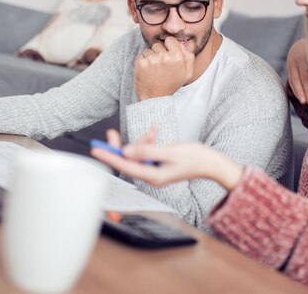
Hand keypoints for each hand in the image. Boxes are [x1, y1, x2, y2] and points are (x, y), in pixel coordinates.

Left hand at [91, 128, 242, 190]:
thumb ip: (146, 151)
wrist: (212, 163)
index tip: (95, 150)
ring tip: (153, 131)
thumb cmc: (194, 158)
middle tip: (110, 133)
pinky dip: (150, 142)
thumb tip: (126, 151)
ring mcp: (155, 171)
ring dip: (143, 141)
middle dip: (121, 145)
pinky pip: (148, 153)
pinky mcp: (159, 165)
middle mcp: (151, 175)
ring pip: (138, 154)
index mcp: (152, 175)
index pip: (124, 165)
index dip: (109, 156)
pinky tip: (155, 131)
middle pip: (128, 160)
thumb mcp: (169, 151)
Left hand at [134, 37, 194, 100]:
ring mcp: (152, 60)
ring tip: (153, 70)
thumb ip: (189, 57)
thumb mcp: (187, 74)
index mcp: (177, 57)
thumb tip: (185, 45)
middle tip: (160, 66)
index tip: (166, 54)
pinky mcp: (141, 63)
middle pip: (158, 45)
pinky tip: (146, 71)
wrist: (155, 98)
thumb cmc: (170, 85)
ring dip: (149, 58)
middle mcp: (165, 57)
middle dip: (158, 53)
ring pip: (148, 50)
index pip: (170, 40)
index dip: (168, 46)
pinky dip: (141, 62)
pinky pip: (140, 56)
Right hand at [286, 38, 307, 104]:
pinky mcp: (288, 67)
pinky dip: (295, 89)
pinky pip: (290, 80)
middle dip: (307, 90)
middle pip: (303, 76)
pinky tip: (299, 96)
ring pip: (295, 79)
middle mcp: (299, 57)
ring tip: (304, 102)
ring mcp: (292, 62)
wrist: (302, 44)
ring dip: (299, 92)